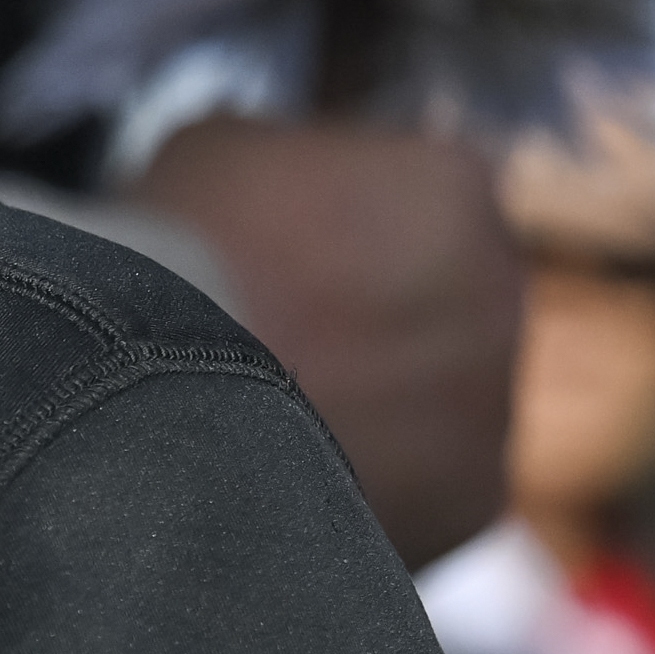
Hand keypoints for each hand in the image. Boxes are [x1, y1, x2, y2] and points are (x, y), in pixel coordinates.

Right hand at [130, 114, 522, 568]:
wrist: (154, 396)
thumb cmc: (175, 258)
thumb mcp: (213, 152)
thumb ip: (285, 164)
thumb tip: (276, 197)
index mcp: (450, 186)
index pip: (418, 195)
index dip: (344, 226)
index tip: (288, 254)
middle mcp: (500, 288)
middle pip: (441, 300)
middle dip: (374, 319)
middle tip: (284, 343)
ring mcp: (492, 400)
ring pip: (437, 400)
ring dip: (377, 407)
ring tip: (274, 425)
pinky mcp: (467, 501)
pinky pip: (423, 487)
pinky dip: (369, 486)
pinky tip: (291, 480)